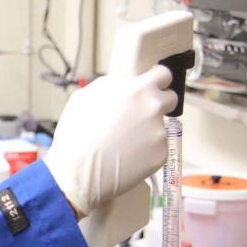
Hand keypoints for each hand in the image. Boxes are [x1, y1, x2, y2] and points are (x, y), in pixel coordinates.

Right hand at [44, 65, 176, 218]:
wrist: (78, 172)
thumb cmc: (77, 134)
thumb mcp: (85, 97)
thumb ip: (111, 86)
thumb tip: (122, 84)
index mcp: (137, 89)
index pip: (163, 74)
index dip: (157, 80)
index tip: (153, 85)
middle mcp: (153, 108)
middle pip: (170, 99)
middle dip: (159, 104)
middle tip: (140, 115)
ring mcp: (159, 132)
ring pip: (160, 126)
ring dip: (147, 131)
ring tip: (123, 143)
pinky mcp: (161, 154)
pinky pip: (157, 148)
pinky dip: (145, 151)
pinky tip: (126, 156)